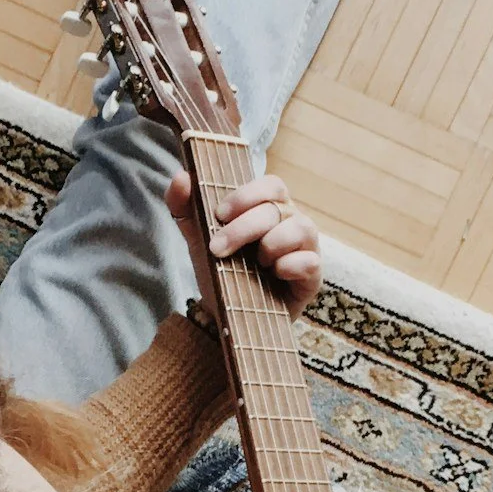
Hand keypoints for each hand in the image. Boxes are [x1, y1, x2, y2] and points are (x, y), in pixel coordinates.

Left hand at [165, 164, 322, 318]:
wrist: (228, 315)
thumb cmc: (222, 269)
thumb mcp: (198, 238)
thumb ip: (184, 207)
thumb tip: (180, 176)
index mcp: (269, 206)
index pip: (270, 185)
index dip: (246, 196)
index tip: (219, 214)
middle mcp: (291, 221)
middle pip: (276, 208)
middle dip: (243, 228)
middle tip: (217, 248)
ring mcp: (306, 247)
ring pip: (301, 228)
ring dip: (271, 243)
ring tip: (255, 263)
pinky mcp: (312, 275)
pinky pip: (310, 261)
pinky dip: (290, 265)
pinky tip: (274, 273)